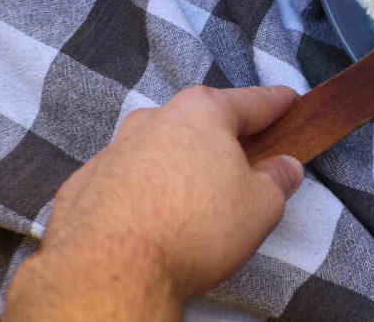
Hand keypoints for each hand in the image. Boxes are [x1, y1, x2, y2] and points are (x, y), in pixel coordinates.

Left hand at [5, 85, 303, 320]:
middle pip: (200, 123)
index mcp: (202, 112)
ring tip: (194, 203)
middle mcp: (154, 120)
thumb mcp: (261, 206)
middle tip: (244, 166)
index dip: (277, 103)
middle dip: (223, 140)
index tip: (289, 101)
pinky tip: (153, 222)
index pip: (252, 101)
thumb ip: (278, 180)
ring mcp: (113, 150)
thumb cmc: (195, 227)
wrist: (110, 271)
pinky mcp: (83, 185)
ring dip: (180, 166)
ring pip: (159, 149)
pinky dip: (144, 193)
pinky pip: (126, 181)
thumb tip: (284, 167)